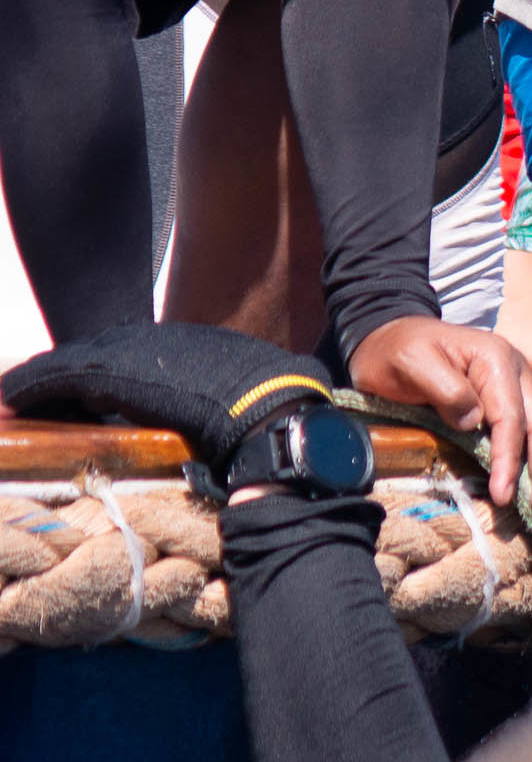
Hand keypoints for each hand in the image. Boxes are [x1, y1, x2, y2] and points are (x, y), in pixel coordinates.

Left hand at [1, 322, 337, 476]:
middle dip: (67, 372)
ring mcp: (135, 351)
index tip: (87, 393)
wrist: (276, 414)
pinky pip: (58, 376)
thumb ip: (228, 399)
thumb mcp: (251, 397)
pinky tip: (12, 399)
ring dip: (44, 380)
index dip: (106, 372)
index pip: (135, 352)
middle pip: (99, 350)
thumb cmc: (276, 415)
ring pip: (74, 360)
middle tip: (38, 393)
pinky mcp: (111, 373)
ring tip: (16, 396)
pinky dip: (31, 387)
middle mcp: (161, 339)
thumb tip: (237, 423)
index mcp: (195, 345)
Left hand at [352, 316, 531, 516]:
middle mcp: (520, 370)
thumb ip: (444, 389)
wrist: (392, 336)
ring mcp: (527, 382)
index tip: (504, 495)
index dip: (510, 458)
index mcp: (494, 360)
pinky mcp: (526, 396)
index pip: (510, 417)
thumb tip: (475, 423)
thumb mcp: (411, 364)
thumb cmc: (396, 355)